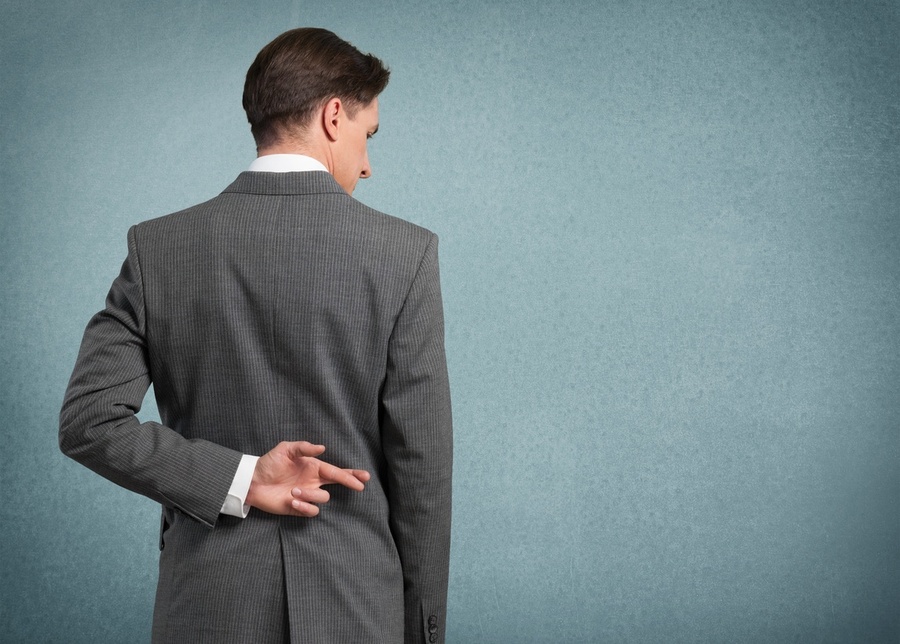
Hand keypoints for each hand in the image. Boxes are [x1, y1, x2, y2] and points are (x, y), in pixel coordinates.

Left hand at [246, 441, 369, 516]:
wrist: (252, 481)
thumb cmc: (269, 463)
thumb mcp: (285, 449)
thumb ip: (304, 448)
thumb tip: (322, 448)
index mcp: (313, 468)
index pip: (336, 471)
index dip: (351, 474)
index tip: (363, 477)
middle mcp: (313, 482)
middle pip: (338, 483)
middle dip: (350, 483)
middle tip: (358, 486)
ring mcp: (306, 495)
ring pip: (322, 498)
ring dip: (310, 494)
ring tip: (293, 491)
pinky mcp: (298, 507)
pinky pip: (311, 510)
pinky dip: (304, 506)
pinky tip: (292, 500)